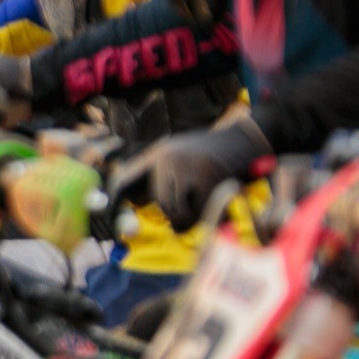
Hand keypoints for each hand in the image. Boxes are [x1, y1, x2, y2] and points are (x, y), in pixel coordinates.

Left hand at [110, 114, 273, 230]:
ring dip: (192, 216)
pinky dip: (210, 213)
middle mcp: (167, 158)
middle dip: (175, 213)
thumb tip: (139, 212)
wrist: (247, 139)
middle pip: (161, 202)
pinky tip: (219, 198)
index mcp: (157, 154)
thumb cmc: (212, 157)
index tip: (112, 219)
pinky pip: (201, 211)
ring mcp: (187, 166)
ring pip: (178, 210)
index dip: (116, 200)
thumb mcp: (180, 160)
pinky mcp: (207, 177)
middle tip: (188, 212)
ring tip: (204, 205)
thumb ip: (162, 181)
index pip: (125, 178)